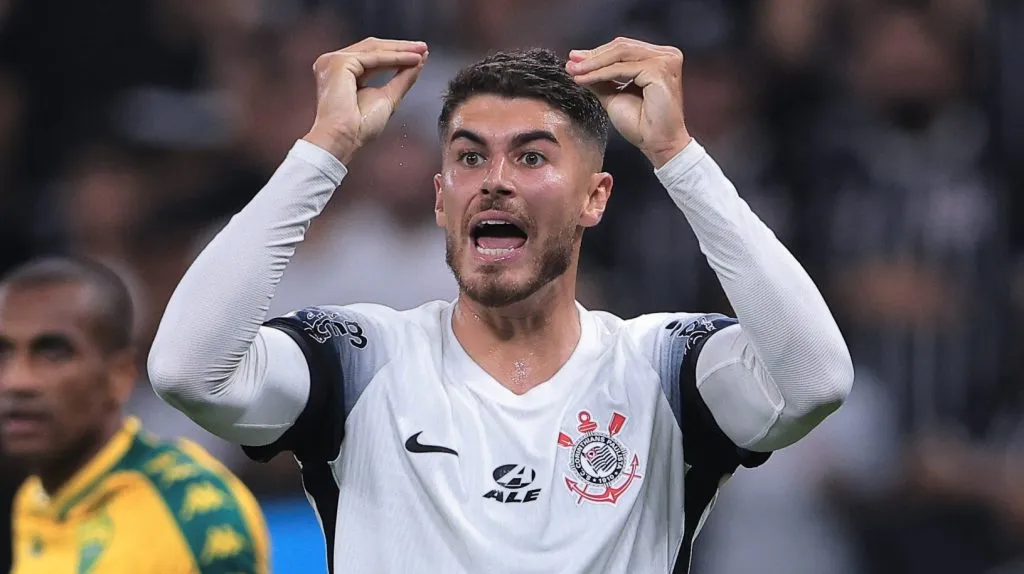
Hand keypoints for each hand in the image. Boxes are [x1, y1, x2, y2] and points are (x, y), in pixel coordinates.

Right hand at [304, 37, 428, 163]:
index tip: (420, 55)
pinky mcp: (339, 63)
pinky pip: (373, 57)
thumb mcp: (388, 97)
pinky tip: (413, 60)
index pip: (372, 56)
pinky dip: (395, 58)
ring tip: (421, 53)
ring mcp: (334, 61)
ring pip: (373, 49)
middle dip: (400, 47)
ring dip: (401, 50)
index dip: (396, 54)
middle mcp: (334, 63)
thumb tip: (419, 61)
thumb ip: (402, 78)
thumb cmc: (359, 128)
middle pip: (372, 48)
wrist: (343, 140)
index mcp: (342, 72)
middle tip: (423, 48)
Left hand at [567, 37, 690, 167]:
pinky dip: (600, 73)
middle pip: (621, 47)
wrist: (658, 145)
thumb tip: (577, 65)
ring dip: (593, 64)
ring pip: (620, 55)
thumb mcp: (614, 95)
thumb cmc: (642, 125)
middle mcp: (667, 55)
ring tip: (574, 72)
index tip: (574, 60)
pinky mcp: (659, 71)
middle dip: (593, 56)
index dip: (597, 53)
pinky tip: (584, 80)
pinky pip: (621, 69)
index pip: (623, 48)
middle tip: (571, 63)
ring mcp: (666, 61)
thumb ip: (600, 79)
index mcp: (660, 58)